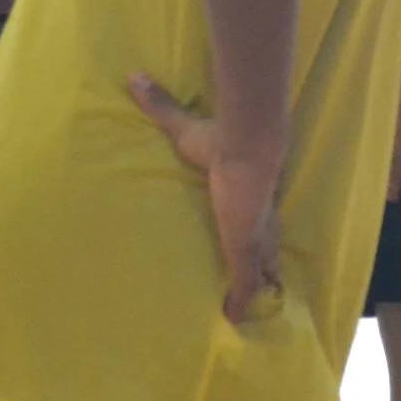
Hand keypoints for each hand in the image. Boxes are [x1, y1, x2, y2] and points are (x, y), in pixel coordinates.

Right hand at [129, 73, 281, 326]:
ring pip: (259, 269)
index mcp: (249, 194)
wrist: (247, 147)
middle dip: (265, 262)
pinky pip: (243, 286)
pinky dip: (239, 304)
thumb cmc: (220, 139)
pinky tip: (233, 323)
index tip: (256, 236)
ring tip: (254, 311)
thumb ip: (162, 105)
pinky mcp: (245, 251)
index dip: (257, 226)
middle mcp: (256, 218)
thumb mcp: (185, 128)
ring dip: (256, 286)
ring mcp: (253, 237)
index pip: (257, 214)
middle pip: (266, 246)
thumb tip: (135, 76)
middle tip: (265, 282)